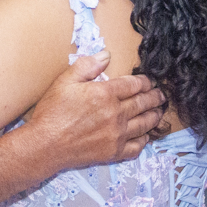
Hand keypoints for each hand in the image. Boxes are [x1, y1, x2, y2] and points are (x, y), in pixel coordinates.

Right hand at [22, 52, 166, 172]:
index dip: (145, 82)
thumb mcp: (64, 81)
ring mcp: (117, 135)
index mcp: (105, 94)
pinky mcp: (113, 152)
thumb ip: (87, 66)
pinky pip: (137, 147)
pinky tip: (145, 136)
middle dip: (155, 97)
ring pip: (144, 124)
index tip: (149, 81)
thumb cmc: (52, 113)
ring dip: (154, 116)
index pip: (134, 85)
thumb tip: (107, 54)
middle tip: (161, 95)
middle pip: (143, 103)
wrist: (44, 146)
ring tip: (159, 112)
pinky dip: (144, 140)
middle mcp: (116, 114)